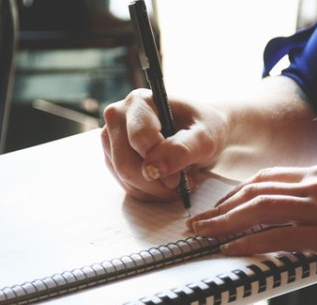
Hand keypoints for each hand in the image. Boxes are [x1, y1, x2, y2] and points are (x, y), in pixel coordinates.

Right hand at [100, 88, 227, 201]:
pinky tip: (166, 183)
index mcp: (139, 101)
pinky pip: (125, 185)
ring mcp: (111, 138)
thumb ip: (182, 150)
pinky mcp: (112, 157)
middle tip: (181, 184)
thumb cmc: (205, 129)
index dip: (160, 162)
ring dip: (154, 189)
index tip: (180, 177)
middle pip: (125, 163)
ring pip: (124, 178)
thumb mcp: (205, 138)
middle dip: (156, 182)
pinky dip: (148, 192)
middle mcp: (118, 116)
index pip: (139, 139)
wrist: (201, 132)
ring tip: (178, 180)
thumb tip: (152, 169)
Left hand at [185, 166, 316, 272]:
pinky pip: (279, 236)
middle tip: (197, 222)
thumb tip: (305, 212)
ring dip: (225, 223)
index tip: (219, 207)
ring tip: (203, 235)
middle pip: (255, 191)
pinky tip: (231, 249)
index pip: (267, 178)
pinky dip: (250, 242)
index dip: (237, 193)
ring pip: (260, 210)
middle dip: (221, 207)